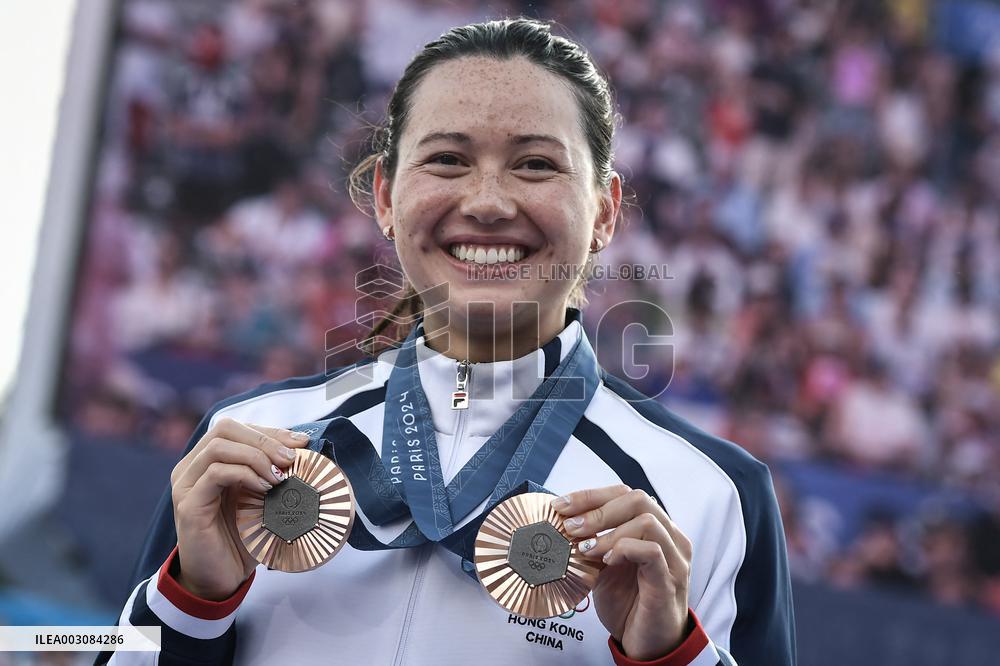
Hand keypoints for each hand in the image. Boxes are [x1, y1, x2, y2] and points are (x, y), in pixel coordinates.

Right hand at [170, 418, 310, 599]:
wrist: (220, 578)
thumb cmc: (243, 537)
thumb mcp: (262, 498)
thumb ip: (273, 472)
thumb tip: (305, 448)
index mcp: (206, 461)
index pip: (236, 428)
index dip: (270, 431)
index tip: (301, 442)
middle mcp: (191, 468)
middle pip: (225, 429)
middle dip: (264, 439)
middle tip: (290, 459)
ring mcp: (187, 485)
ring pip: (218, 447)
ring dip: (256, 456)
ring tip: (278, 477)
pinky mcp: (188, 505)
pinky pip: (215, 473)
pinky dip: (245, 473)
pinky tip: (264, 488)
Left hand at [552, 485, 691, 660]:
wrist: (647, 645)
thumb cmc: (629, 604)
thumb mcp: (604, 565)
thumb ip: (593, 541)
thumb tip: (563, 521)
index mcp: (656, 528)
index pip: (625, 494)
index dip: (590, 496)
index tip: (561, 506)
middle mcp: (670, 537)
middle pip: (637, 499)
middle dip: (597, 509)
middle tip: (571, 527)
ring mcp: (674, 558)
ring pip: (646, 521)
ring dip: (608, 532)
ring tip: (586, 548)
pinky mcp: (670, 581)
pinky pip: (651, 551)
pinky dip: (624, 549)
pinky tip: (607, 562)